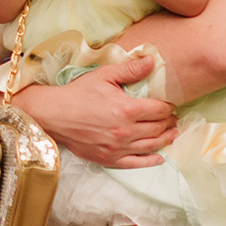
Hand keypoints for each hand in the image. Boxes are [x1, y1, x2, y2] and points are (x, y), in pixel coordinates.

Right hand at [14, 55, 175, 166]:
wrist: (53, 114)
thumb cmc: (77, 93)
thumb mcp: (103, 76)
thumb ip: (130, 70)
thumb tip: (152, 61)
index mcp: (126, 109)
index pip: (159, 110)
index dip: (168, 107)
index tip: (169, 105)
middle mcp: (125, 131)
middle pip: (158, 128)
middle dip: (168, 122)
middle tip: (172, 118)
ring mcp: (117, 147)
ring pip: (152, 146)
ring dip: (165, 139)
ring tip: (171, 133)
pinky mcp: (109, 159)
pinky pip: (136, 163)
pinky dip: (151, 161)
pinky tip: (159, 157)